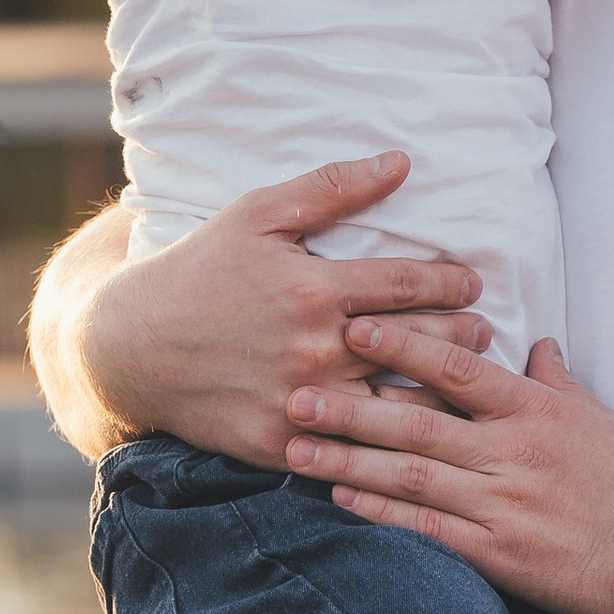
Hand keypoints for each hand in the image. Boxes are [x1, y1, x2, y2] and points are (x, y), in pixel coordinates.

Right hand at [64, 156, 492, 466]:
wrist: (128, 347)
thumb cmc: (198, 271)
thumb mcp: (257, 214)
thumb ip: (331, 188)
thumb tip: (400, 163)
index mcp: (314, 288)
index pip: (408, 286)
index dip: (451, 283)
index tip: (474, 284)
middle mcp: (314, 348)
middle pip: (414, 347)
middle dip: (460, 338)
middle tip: (484, 333)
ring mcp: (301, 402)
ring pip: (395, 407)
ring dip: (438, 396)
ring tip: (463, 386)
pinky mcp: (283, 444)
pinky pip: (351, 451)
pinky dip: (389, 446)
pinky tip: (418, 440)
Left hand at [283, 325, 613, 613]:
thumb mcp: (601, 417)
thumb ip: (557, 381)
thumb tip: (537, 342)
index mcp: (536, 410)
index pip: (458, 367)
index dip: (401, 346)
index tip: (354, 327)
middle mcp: (513, 452)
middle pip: (417, 420)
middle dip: (351, 405)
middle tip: (295, 391)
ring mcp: (505, 504)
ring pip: (412, 474)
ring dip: (349, 460)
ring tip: (297, 448)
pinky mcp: (502, 554)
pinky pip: (429, 529)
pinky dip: (383, 513)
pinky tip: (343, 500)